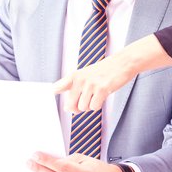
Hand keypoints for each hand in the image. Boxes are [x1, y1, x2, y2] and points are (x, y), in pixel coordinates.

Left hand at [53, 34, 171, 111]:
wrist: (122, 63)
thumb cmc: (104, 71)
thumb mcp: (85, 74)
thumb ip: (73, 89)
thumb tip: (67, 109)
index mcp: (74, 75)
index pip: (57, 87)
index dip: (52, 93)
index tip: (49, 96)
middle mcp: (80, 80)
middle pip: (71, 105)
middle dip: (78, 107)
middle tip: (87, 99)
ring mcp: (91, 84)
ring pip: (84, 107)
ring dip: (91, 105)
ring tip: (97, 94)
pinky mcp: (102, 89)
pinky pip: (94, 107)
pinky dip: (99, 105)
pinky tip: (103, 95)